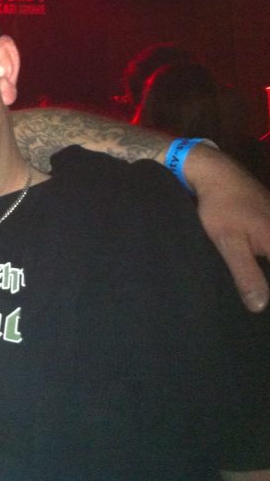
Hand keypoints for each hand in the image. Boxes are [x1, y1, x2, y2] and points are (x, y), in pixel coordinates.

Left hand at [186, 144, 269, 311]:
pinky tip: (255, 267)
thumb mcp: (229, 243)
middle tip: (253, 297)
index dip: (266, 287)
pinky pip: (268, 244)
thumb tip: (259, 308)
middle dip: (262, 277)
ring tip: (253, 286)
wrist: (215, 172)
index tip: (262, 303)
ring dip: (261, 268)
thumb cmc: (221, 207)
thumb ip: (246, 274)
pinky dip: (263, 255)